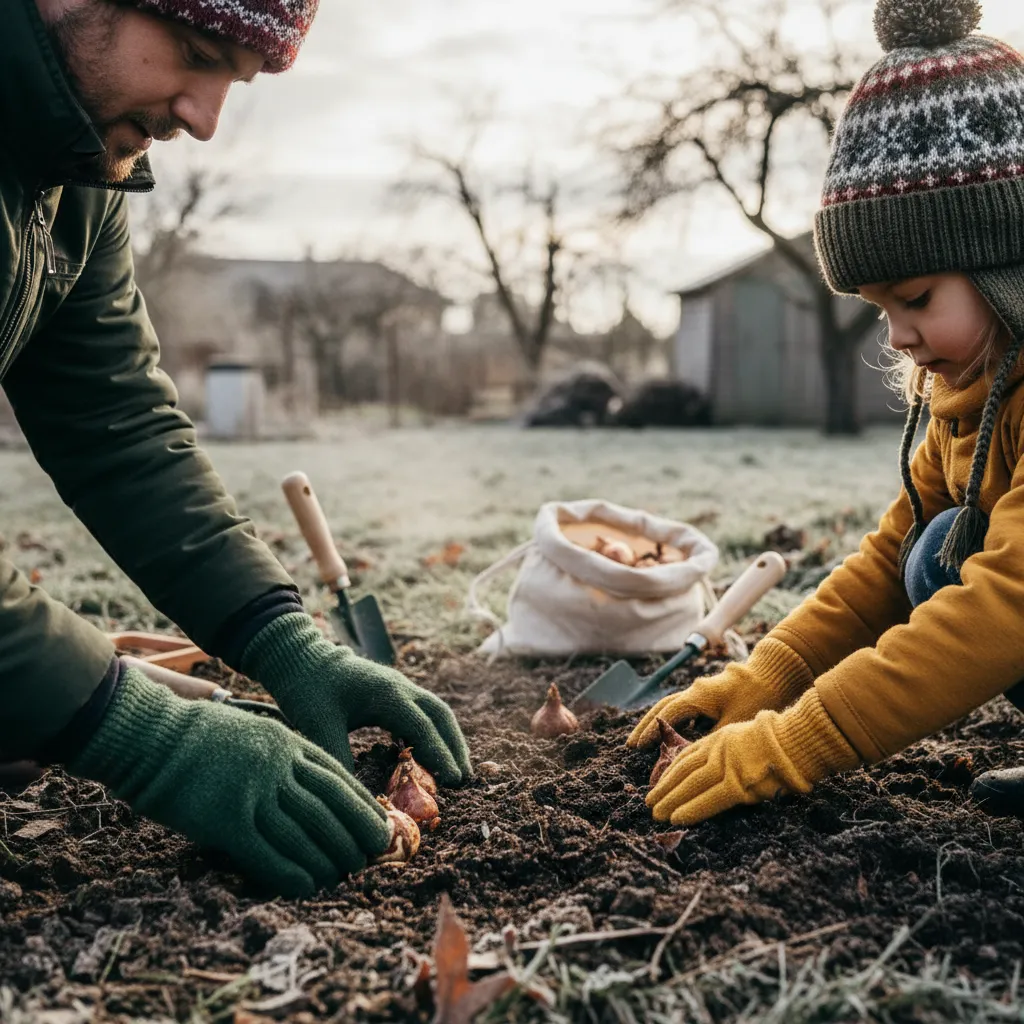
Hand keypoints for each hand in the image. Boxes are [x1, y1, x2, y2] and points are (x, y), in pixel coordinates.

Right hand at [70, 666, 390, 896]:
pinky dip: (291, 872)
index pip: (337, 777)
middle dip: (353, 836)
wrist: (151, 734)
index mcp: (286, 742)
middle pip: (328, 807)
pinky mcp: (225, 820)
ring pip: (303, 833)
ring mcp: (252, 793)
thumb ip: (282, 753)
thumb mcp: (253, 729)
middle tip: (369, 858)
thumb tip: (307, 784)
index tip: (378, 824)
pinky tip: (306, 886)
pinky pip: (266, 853)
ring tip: (341, 876)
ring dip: (327, 859)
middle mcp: (277, 766)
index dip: (361, 805)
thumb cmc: (198, 733)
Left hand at [242, 613, 471, 785]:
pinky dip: (433, 733)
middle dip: (456, 746)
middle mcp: (399, 687)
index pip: (422, 726)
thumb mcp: (317, 726)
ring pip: (436, 712)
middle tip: (465, 779)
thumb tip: (357, 797)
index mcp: (385, 694)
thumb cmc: (307, 690)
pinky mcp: (392, 692)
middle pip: (441, 715)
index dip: (440, 754)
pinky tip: (431, 756)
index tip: (453, 781)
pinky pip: (422, 712)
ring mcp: (398, 687)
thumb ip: (338, 758)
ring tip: (458, 770)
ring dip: (449, 738)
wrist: (301, 658)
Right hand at [628, 637, 813, 747]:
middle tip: (631, 744)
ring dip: (657, 721)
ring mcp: (702, 691)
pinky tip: (673, 733)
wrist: (776, 672)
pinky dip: (673, 719)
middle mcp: (696, 691)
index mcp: (698, 696)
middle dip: (646, 726)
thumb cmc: (758, 697)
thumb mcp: (736, 724)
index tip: (637, 747)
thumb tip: (691, 760)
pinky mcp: (711, 695)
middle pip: (662, 707)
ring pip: (672, 706)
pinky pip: (684, 707)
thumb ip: (711, 741)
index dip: (651, 731)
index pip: (667, 714)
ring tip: (644, 739)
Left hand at [646, 689, 859, 825]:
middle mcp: (718, 751)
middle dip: (664, 788)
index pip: (686, 757)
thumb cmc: (778, 741)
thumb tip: (712, 766)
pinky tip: (677, 818)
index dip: (669, 773)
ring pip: (690, 785)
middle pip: (683, 772)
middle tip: (649, 802)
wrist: (798, 740)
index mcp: (719, 739)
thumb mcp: (743, 735)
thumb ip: (725, 749)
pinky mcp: (739, 784)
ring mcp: (727, 767)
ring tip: (656, 814)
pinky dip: (691, 809)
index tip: (657, 784)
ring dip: (671, 801)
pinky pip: (710, 800)